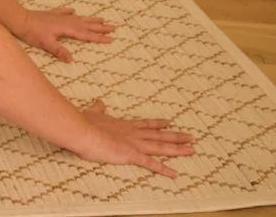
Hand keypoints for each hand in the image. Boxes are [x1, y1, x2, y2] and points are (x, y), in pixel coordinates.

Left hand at [16, 7, 114, 61]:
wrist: (21, 20)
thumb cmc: (33, 33)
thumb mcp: (47, 44)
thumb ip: (59, 51)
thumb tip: (71, 59)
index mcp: (67, 29)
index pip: (86, 35)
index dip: (99, 38)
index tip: (112, 39)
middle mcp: (66, 22)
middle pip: (86, 25)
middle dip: (100, 28)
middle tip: (113, 27)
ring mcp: (59, 17)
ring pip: (78, 18)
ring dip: (90, 20)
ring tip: (101, 19)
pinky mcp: (51, 15)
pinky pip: (64, 12)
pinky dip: (70, 12)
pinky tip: (74, 10)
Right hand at [75, 99, 195, 177]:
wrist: (83, 131)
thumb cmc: (85, 123)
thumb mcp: (93, 113)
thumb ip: (98, 108)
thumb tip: (99, 101)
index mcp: (124, 125)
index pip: (146, 124)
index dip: (158, 124)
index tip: (169, 122)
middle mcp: (133, 133)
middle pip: (159, 135)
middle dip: (176, 136)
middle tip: (191, 137)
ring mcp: (134, 144)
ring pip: (160, 146)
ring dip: (177, 149)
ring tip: (192, 150)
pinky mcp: (131, 155)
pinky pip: (151, 164)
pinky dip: (163, 169)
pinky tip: (175, 174)